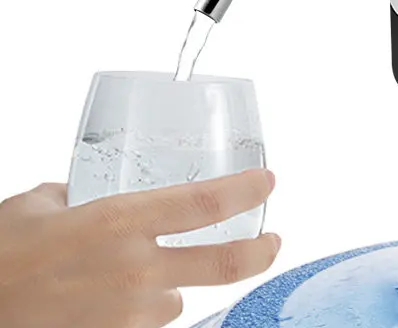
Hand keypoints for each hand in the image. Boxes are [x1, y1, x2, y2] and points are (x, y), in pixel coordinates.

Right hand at [0, 170, 278, 327]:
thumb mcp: (35, 207)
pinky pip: (144, 324)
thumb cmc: (0, 259)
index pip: (205, 203)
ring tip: (128, 277)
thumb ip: (71, 195)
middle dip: (260, 251)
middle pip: (223, 263)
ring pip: (175, 298)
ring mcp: (127, 314)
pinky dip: (139, 312)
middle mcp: (134, 269)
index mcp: (120, 222)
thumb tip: (79, 194)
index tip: (268, 181)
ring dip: (167, 287)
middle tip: (274, 241)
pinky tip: (109, 302)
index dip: (245, 192)